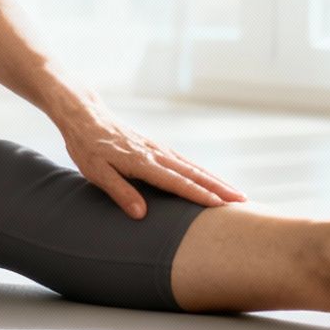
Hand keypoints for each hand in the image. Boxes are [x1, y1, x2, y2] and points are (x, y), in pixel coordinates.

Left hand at [54, 97, 246, 218]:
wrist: (86, 115)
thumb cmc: (87, 146)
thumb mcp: (96, 172)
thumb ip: (119, 192)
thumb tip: (141, 214)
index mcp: (142, 162)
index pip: (176, 182)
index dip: (198, 195)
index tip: (220, 206)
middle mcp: (155, 153)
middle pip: (193, 173)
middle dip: (219, 188)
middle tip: (243, 202)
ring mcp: (158, 148)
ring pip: (193, 166)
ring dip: (216, 180)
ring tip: (237, 194)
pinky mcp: (156, 147)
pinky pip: (185, 161)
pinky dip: (202, 172)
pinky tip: (211, 180)